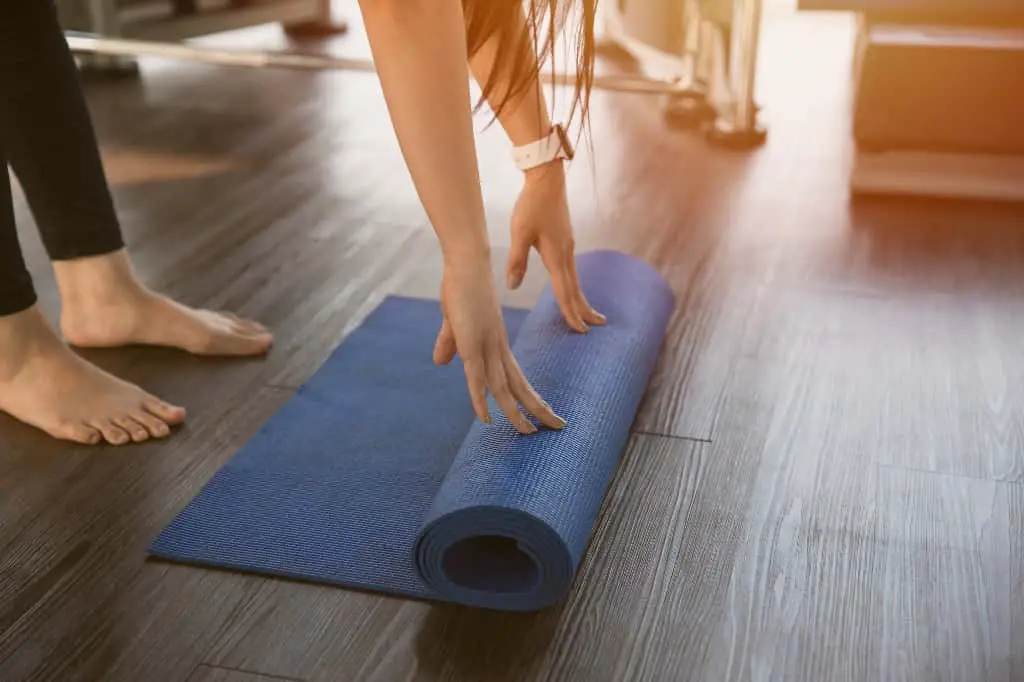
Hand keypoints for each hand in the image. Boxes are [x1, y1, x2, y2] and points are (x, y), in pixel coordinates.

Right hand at [432, 258, 565, 433]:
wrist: (466, 264)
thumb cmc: (462, 287)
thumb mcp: (454, 322)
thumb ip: (449, 343)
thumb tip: (441, 362)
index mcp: (497, 344)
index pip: (517, 377)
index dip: (530, 397)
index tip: (545, 412)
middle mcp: (497, 349)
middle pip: (521, 386)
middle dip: (539, 408)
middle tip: (559, 427)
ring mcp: (485, 348)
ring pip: (504, 388)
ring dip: (516, 412)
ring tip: (530, 433)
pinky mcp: (470, 345)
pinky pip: (476, 379)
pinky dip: (481, 400)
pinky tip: (487, 418)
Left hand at [506, 162, 605, 332]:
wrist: (547, 180)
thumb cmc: (531, 205)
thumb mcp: (519, 232)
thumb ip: (517, 260)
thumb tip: (513, 286)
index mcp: (556, 255)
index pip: (565, 291)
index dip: (571, 312)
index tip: (580, 330)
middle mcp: (566, 254)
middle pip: (576, 288)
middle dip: (584, 309)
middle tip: (596, 326)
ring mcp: (568, 246)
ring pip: (576, 279)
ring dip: (582, 297)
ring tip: (590, 312)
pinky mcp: (566, 240)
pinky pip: (572, 269)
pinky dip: (575, 283)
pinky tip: (572, 286)